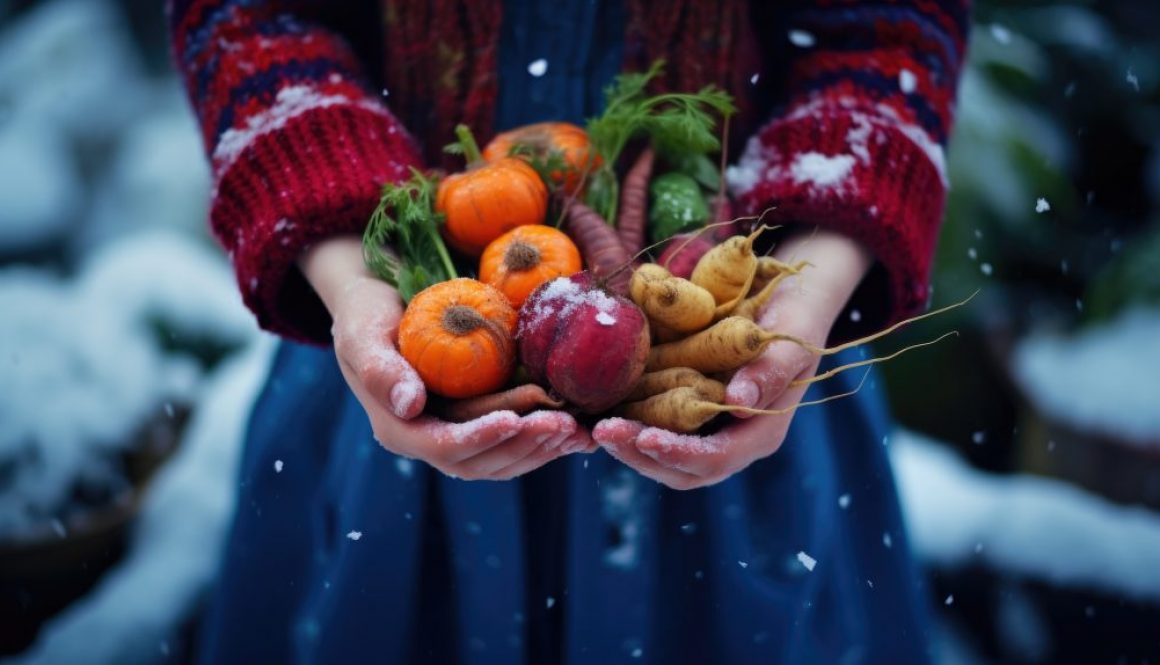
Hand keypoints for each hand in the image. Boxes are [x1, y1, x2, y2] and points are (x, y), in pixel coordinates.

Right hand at [300, 236, 589, 479]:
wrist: (378, 305)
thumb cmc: (366, 314)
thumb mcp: (363, 333)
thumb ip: (382, 369)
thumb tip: (410, 405)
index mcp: (399, 428)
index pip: (444, 447)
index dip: (481, 438)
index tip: (514, 419)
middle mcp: (429, 440)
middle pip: (481, 462)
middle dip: (524, 444)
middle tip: (563, 423)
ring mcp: (456, 435)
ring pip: (504, 459)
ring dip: (542, 448)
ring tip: (578, 430)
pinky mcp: (479, 423)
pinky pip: (516, 443)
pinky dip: (547, 440)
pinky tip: (581, 431)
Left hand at [594, 230, 873, 489]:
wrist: (789, 295)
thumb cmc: (795, 313)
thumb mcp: (791, 337)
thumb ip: (770, 369)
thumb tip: (740, 401)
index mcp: (760, 431)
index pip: (716, 458)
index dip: (679, 453)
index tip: (644, 437)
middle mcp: (732, 437)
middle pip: (682, 469)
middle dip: (640, 454)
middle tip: (602, 431)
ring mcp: (708, 426)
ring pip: (663, 455)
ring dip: (628, 445)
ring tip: (595, 425)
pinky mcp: (687, 409)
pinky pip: (655, 427)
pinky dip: (628, 423)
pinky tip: (600, 407)